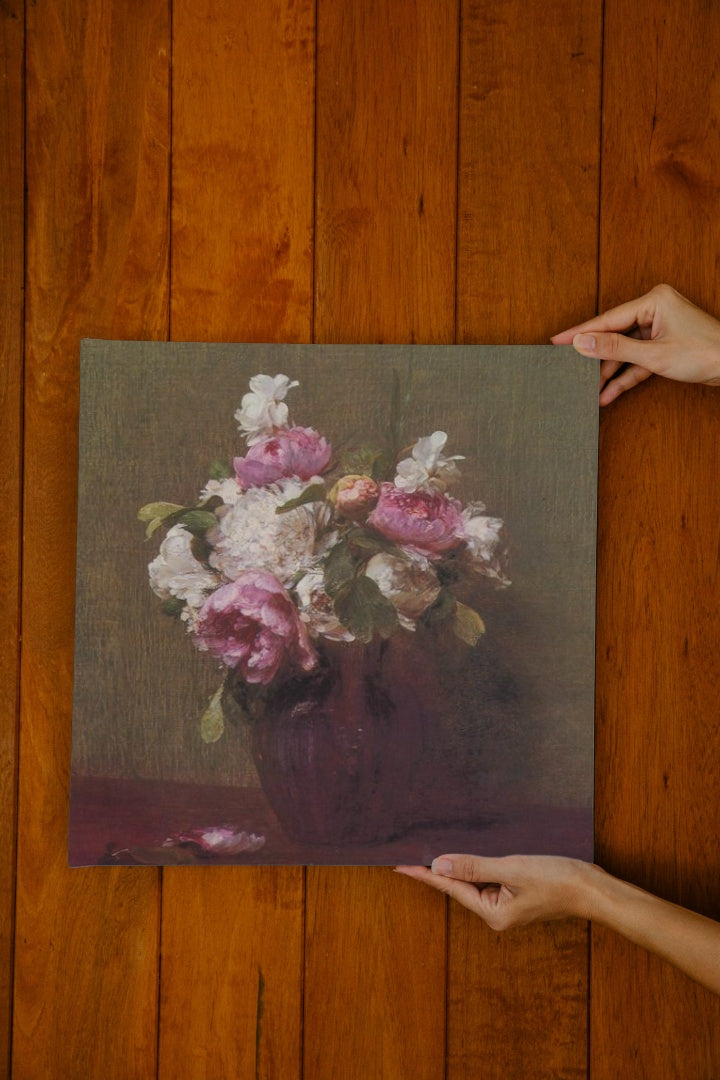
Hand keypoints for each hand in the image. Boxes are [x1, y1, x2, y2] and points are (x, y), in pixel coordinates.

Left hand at [397, 853, 719, 993]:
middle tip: (410, 852)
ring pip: (475, 881)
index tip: (400, 865)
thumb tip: (439, 865)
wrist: (594, 889)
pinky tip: (469, 853)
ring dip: (458, 865)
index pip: (451, 888)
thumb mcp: (512, 869)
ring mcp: (508, 905)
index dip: (425, 875)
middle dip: (438, 869)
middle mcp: (497, 914)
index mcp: (493, 913)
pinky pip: (490, 878)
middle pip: (460, 887)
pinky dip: (477, 865)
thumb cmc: (558, 880)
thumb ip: (474, 866)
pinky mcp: (518, 895)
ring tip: (433, 849)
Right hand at [551, 283, 719, 404]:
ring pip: (625, 351)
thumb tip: (582, 342)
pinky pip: (637, 361)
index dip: (581, 333)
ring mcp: (659, 328)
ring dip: (609, 373)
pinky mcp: (664, 346)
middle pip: (614, 335)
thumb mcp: (654, 355)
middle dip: (595, 358)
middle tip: (569, 369)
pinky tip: (608, 393)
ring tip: (589, 390)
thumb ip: (615, 348)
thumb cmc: (705, 353)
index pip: (608, 319)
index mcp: (653, 301)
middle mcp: (655, 310)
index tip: (557, 340)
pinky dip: (625, 376)